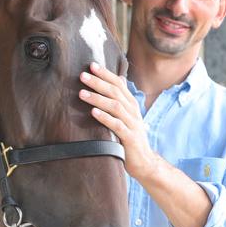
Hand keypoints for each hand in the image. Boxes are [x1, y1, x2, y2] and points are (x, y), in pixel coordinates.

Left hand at [78, 62, 154, 179]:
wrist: (144, 161)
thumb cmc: (129, 137)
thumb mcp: (125, 116)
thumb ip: (119, 100)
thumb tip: (115, 81)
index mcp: (130, 104)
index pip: (118, 83)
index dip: (105, 74)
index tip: (91, 65)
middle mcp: (132, 111)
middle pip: (115, 92)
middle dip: (98, 82)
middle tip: (82, 75)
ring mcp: (132, 124)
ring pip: (115, 106)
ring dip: (97, 98)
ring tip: (81, 93)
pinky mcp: (129, 138)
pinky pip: (116, 125)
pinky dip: (104, 118)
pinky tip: (93, 112)